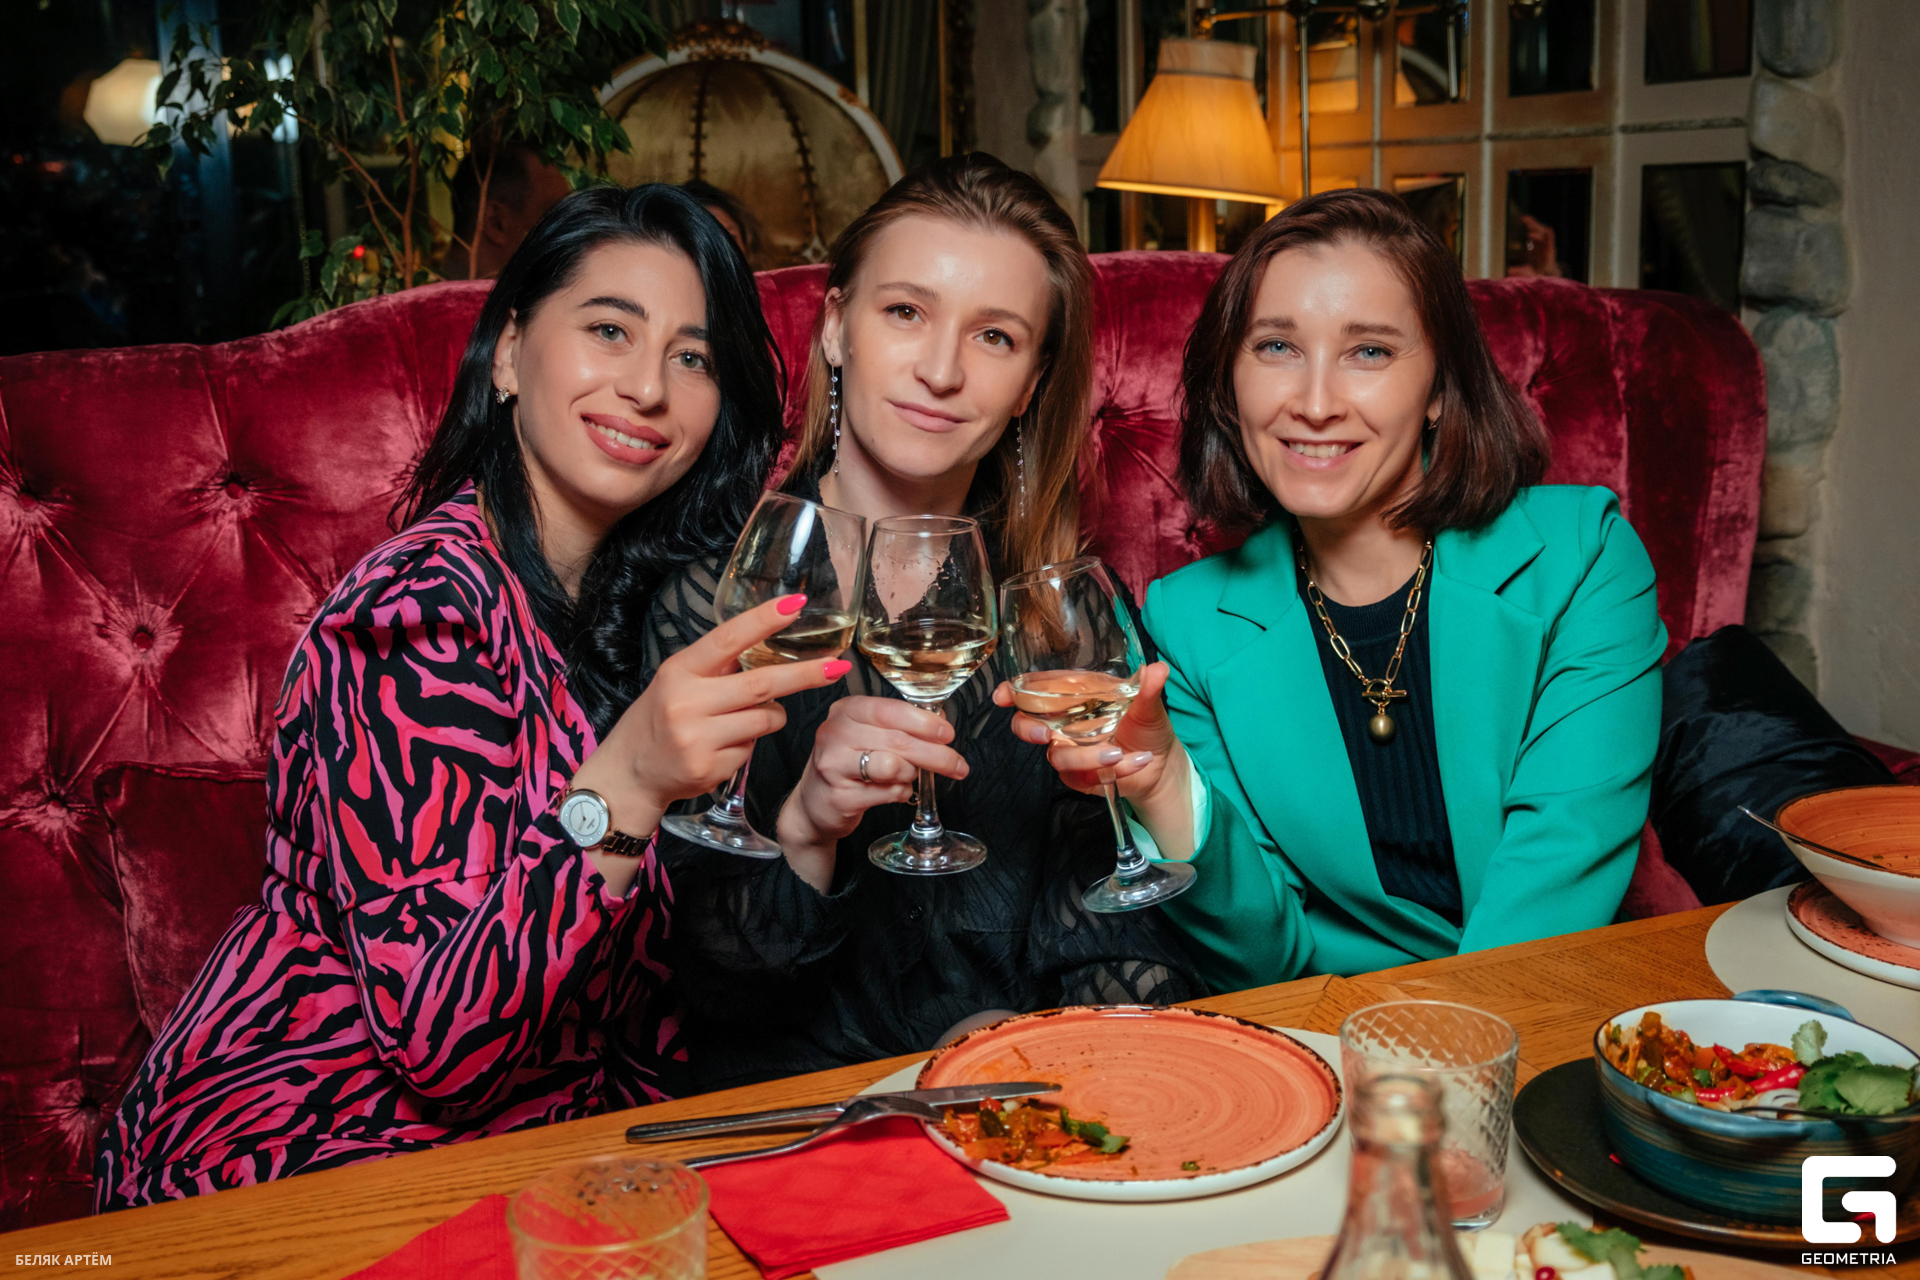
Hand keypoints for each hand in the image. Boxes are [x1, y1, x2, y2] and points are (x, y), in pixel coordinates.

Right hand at [572, 594, 850, 854]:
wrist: (629, 772)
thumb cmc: (661, 718)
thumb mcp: (678, 680)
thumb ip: (718, 667)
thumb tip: (773, 649)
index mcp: (681, 670)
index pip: (728, 638)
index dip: (764, 619)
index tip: (796, 604)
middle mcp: (687, 701)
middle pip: (763, 684)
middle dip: (805, 674)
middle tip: (837, 666)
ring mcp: (698, 737)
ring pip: (766, 719)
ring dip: (770, 716)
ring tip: (740, 720)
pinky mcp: (710, 767)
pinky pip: (752, 749)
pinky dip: (747, 745)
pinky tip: (719, 748)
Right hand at [775, 696, 968, 890]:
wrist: (814, 805)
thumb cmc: (848, 764)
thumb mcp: (867, 735)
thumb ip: (898, 727)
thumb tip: (941, 726)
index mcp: (846, 710)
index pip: (891, 710)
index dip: (925, 722)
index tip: (948, 734)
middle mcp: (835, 733)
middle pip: (898, 740)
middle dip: (936, 754)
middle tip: (957, 765)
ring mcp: (833, 765)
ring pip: (893, 766)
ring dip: (911, 773)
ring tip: (909, 776)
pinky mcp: (840, 796)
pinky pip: (887, 792)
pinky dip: (900, 792)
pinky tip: (895, 790)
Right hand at [994, 661, 1195, 857]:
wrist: (1161, 765)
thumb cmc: (1147, 727)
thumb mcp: (1150, 705)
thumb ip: (1148, 689)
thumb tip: (1158, 668)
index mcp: (1075, 697)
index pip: (1034, 691)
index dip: (1012, 691)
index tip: (1001, 695)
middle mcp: (1065, 723)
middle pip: (1026, 724)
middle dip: (1029, 729)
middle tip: (1048, 735)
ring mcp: (1069, 750)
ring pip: (1057, 755)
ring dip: (1085, 756)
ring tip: (1117, 755)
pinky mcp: (1078, 775)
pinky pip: (1079, 776)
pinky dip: (1105, 770)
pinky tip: (1132, 762)